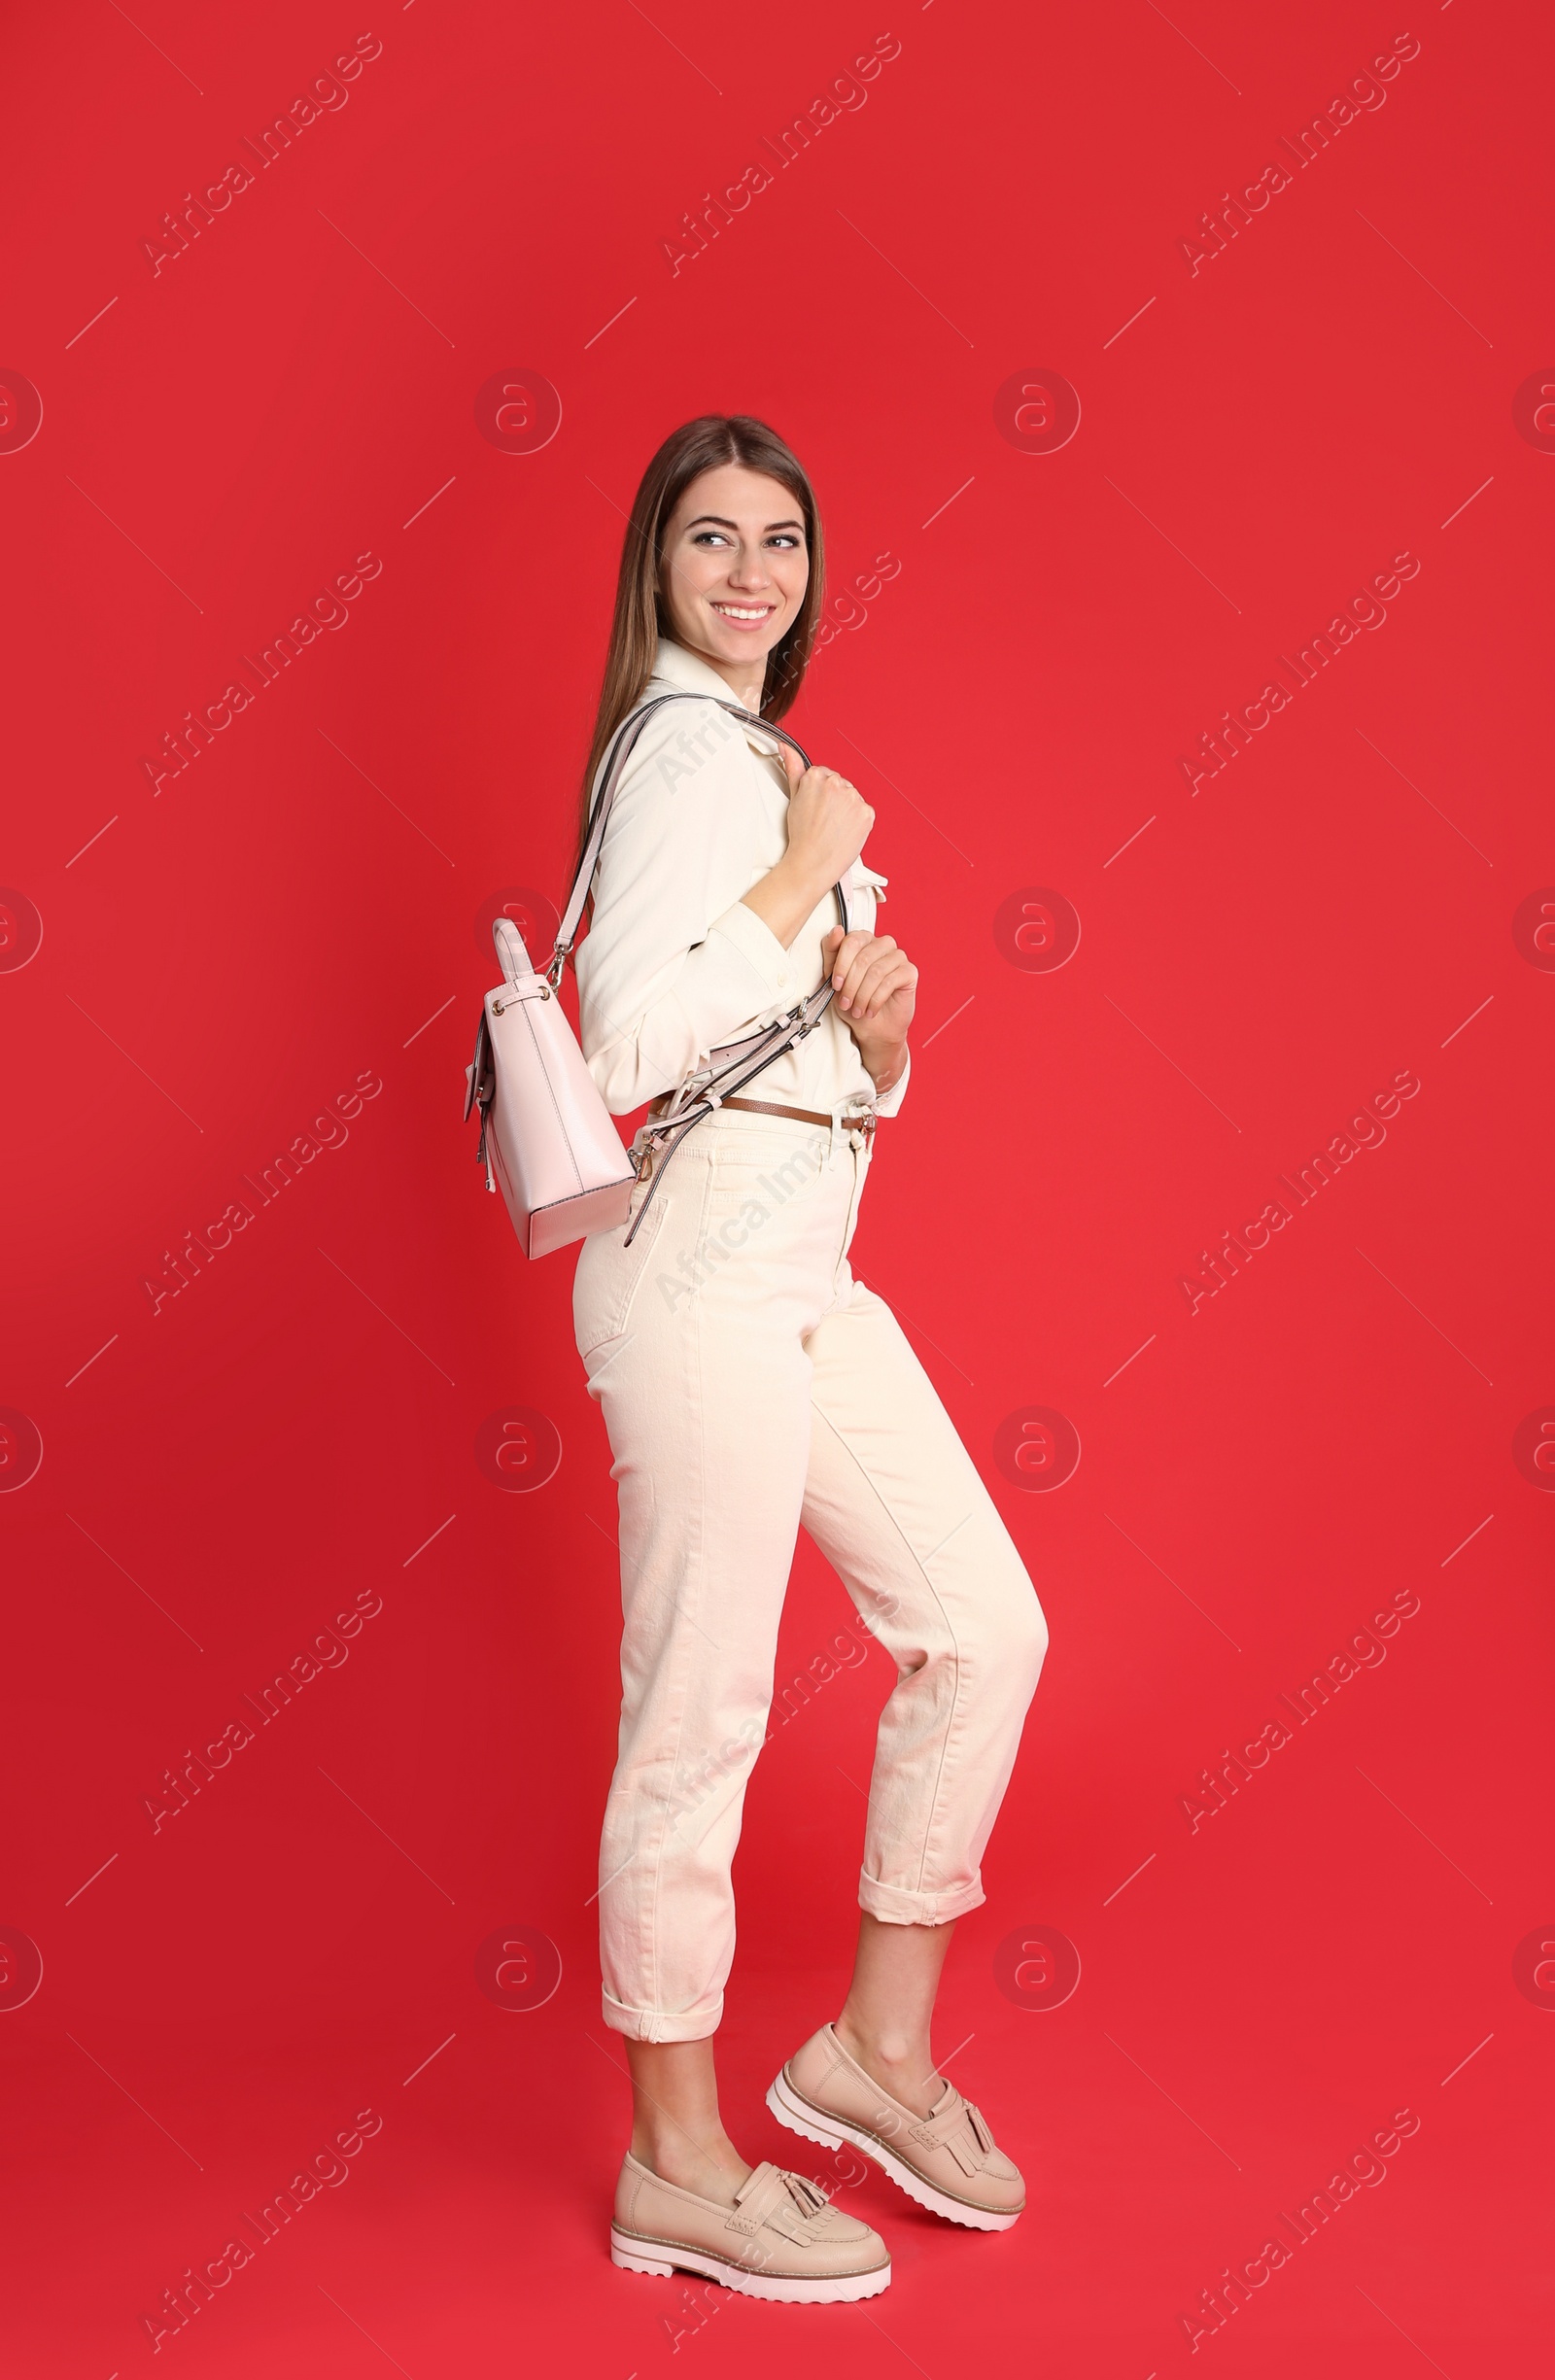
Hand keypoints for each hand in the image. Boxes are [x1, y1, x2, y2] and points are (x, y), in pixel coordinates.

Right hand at [740, 749, 874, 948]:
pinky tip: (844, 831)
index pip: (824, 775)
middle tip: (823, 819)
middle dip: (834, 800)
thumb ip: (793, 768)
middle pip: (840, 785)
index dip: (820, 794)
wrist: (812, 863)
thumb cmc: (802, 835)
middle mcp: (837, 784)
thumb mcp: (793, 798)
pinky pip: (864, 812)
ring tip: (833, 827)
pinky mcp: (867, 813)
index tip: (816, 807)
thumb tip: (786, 748)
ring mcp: (854, 799)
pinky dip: (857, 821)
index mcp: (817, 777)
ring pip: (853, 798)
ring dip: (846, 810)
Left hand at [822, 925, 916, 1092]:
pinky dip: (876, 1000)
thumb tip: (837, 930)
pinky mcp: (910, 972)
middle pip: (864, 957)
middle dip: (851, 985)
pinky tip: (871, 1009)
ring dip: (863, 995)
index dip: (841, 965)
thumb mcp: (835, 979)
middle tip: (846, 1003)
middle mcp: (882, 944)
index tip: (835, 984)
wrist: (872, 1028)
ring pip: (876, 971)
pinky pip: (890, 982)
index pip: (852, 941)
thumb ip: (832, 953)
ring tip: (857, 1009)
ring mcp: (898, 957)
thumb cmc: (853, 1002)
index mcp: (863, 941)